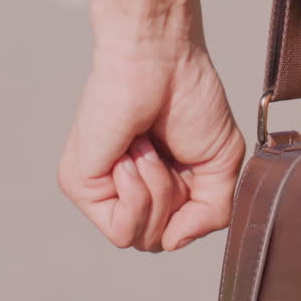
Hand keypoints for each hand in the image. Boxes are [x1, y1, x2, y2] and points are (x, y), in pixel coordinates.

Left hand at [58, 35, 245, 251]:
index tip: (188, 158)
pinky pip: (121, 230)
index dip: (193, 207)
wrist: (161, 59)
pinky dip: (139, 193)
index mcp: (155, 184)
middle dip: (176, 201)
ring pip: (140, 238)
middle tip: (167, 150)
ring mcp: (99, 189)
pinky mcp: (79, 185)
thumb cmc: (190, 96)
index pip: (174, 232)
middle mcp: (122, 189)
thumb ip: (212, 214)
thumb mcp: (220, 165)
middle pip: (157, 241)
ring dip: (158, 192)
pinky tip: (131, 152)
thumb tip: (176, 241)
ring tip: (147, 146)